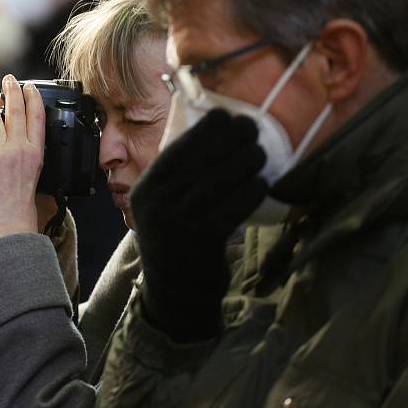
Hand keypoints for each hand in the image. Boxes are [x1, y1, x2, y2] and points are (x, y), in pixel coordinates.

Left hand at [0, 91, 57, 232]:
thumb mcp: (35, 176)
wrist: (9, 226)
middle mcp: (19, 149)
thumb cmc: (21, 208)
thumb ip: (28, 156)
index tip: (29, 87)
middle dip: (11, 90)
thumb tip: (19, 140)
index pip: (37, 117)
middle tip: (8, 80)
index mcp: (36, 153)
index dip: (33, 97)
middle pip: (16, 110)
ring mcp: (0, 153)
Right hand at [130, 109, 267, 341]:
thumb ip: (178, 177)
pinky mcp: (201, 242)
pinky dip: (249, 192)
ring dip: (244, 162)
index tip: (226, 114)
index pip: (176, 150)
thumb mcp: (162, 206)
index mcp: (144, 190)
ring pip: (218, 182)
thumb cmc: (176, 238)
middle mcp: (155, 205)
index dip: (204, 130)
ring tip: (260, 153)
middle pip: (199, 161)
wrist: (175, 292)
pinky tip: (262, 182)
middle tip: (253, 127)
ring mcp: (177, 224)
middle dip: (229, 139)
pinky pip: (231, 209)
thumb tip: (215, 134)